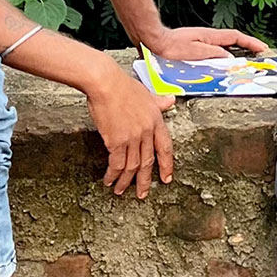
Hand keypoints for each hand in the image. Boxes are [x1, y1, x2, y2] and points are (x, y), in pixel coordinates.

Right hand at [84, 65, 175, 198]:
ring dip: (126, 181)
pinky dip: (113, 175)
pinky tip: (109, 180)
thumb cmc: (123, 85)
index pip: (165, 148)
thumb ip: (158, 101)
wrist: (106, 83)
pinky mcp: (116, 141)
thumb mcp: (147, 92)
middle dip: (144, 181)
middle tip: (142, 193)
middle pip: (148, 162)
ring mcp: (133, 137)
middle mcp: (147, 131)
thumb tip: (170, 101)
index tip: (167, 178)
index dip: (166, 165)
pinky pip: (117, 164)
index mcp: (156, 120)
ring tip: (120, 191)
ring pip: (132, 167)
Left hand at [143, 25, 269, 61]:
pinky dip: (221, 60)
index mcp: (209, 36)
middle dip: (246, 48)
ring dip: (234, 55)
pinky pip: (213, 55)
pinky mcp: (193, 51)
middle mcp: (207, 39)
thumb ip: (214, 54)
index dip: (250, 42)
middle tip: (258, 56)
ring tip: (243, 65)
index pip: (235, 37)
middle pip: (232, 42)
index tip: (262, 49)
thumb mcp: (196, 51)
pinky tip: (220, 69)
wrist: (153, 43)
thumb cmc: (170, 46)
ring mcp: (200, 44)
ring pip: (223, 49)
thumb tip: (230, 58)